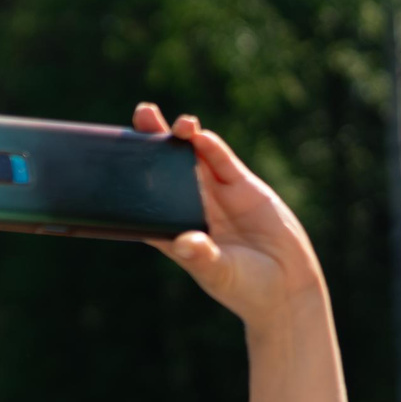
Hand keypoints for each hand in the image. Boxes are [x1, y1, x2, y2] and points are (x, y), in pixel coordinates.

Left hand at [133, 103, 326, 334]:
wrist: (287, 287)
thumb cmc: (245, 287)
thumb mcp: (220, 274)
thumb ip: (202, 258)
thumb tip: (185, 243)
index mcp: (175, 233)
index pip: (145, 203)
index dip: (130, 182)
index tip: (113, 159)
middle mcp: (192, 209)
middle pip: (165, 171)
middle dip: (153, 143)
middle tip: (141, 114)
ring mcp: (217, 196)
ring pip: (194, 159)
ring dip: (182, 138)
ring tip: (174, 122)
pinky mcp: (243, 188)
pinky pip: (224, 163)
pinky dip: (212, 149)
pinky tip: (200, 135)